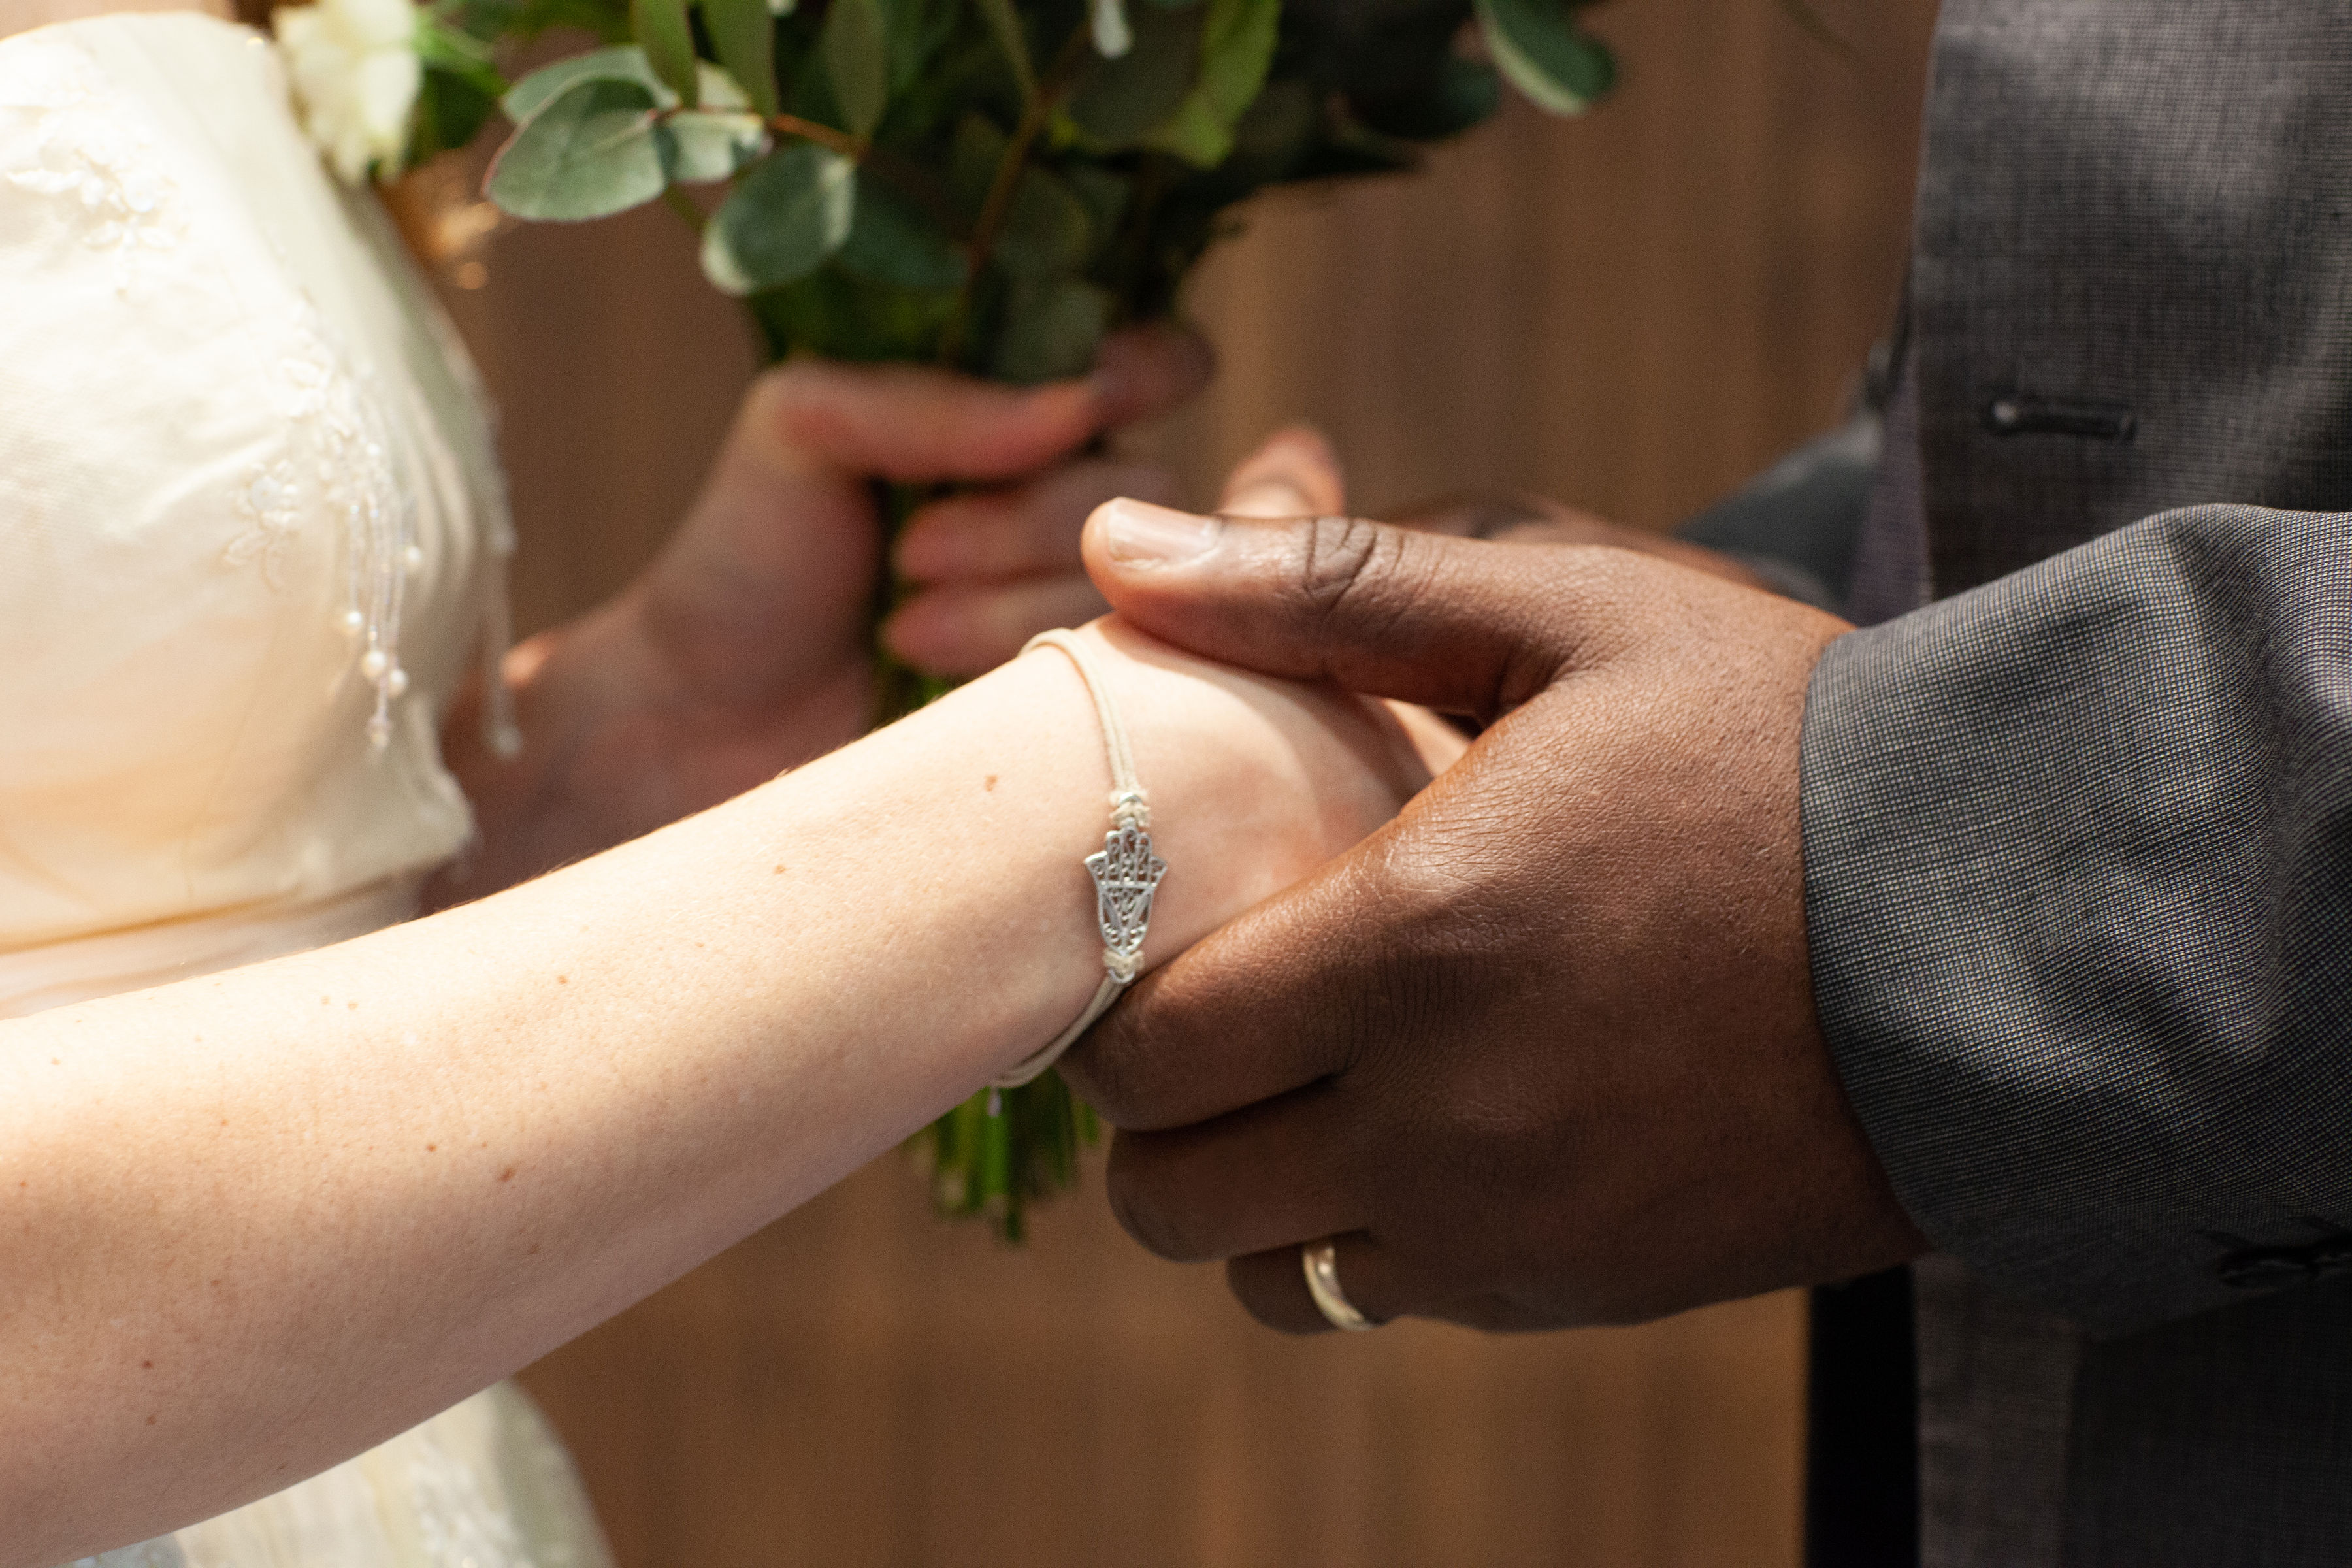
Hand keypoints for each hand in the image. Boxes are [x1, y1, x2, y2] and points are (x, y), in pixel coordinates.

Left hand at [435, 325, 1207, 898]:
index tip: (1084, 400)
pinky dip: (1009, 650)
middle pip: (1149, 482)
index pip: (1161, 363)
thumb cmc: (748, 562)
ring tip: (901, 623)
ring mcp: (1092, 613)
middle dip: (1026, 515)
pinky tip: (924, 661)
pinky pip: (1118, 665)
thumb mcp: (805, 427)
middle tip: (911, 548)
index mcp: (1024, 413)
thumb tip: (1079, 408)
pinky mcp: (1086, 707)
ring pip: (1133, 579)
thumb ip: (932, 398)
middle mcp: (1077, 509)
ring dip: (1005, 594)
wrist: (700, 725)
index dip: (1145, 370)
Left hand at [1057, 435, 1926, 1332]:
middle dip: (1157, 1109)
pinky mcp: (1578, 1287)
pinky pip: (1386, 1302)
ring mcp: (1513, 1227)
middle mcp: (1445, 1119)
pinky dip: (1357, 1237)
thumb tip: (1111, 550)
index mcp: (1416, 943)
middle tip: (1207, 1012)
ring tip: (1302, 1081)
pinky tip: (1417, 1132)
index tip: (1152, 936)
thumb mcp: (1566, 611)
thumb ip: (1322, 588)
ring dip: (1246, 1188)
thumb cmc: (1778, 744)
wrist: (2000, 923)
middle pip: (1175, 1189)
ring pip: (1264, 1274)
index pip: (1145, 1048)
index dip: (1112, 998)